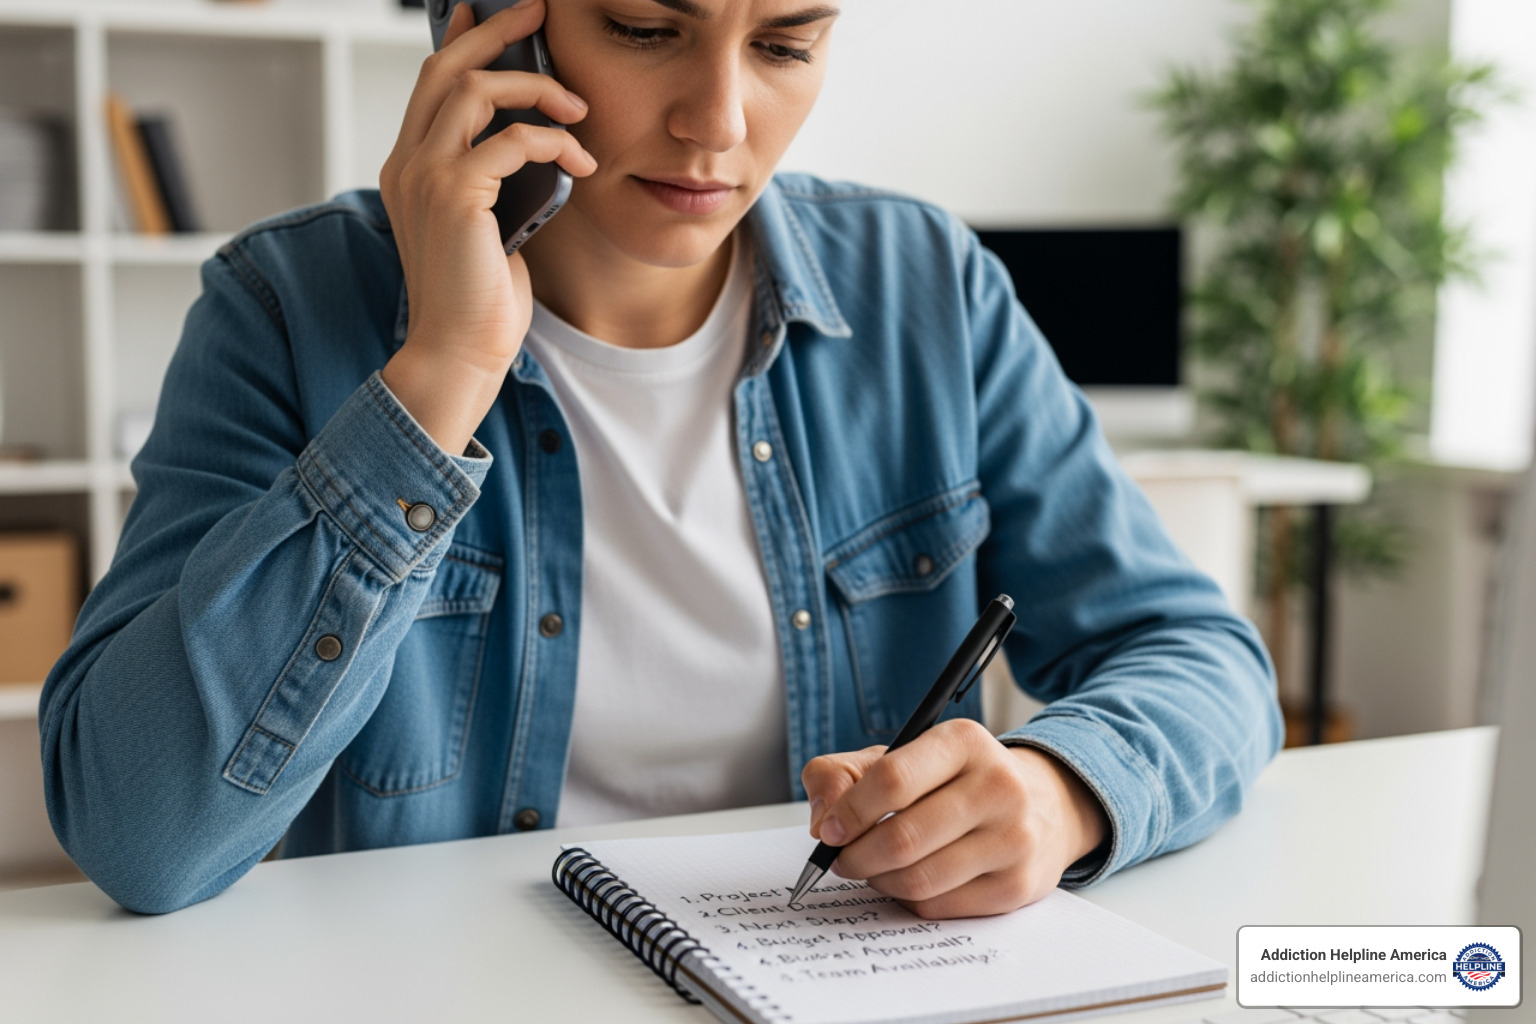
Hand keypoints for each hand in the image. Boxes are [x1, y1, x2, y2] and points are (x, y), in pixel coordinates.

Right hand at [379, 0, 596, 453]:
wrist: (458, 354)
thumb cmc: (479, 303)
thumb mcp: (487, 228)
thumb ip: (495, 184)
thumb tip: (533, 148)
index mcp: (409, 168)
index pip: (430, 82)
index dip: (461, 38)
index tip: (489, 10)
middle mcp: (408, 162)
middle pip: (447, 66)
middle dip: (497, 31)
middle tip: (542, 12)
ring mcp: (425, 176)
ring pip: (477, 89)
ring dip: (537, 87)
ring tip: (580, 108)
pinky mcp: (455, 195)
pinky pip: (513, 140)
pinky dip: (555, 142)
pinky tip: (582, 164)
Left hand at [800, 718, 1109, 918]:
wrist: (1041, 806)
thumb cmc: (956, 781)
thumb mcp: (902, 756)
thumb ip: (844, 773)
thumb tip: (823, 820)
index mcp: (964, 742)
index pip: (892, 779)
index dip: (849, 811)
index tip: (830, 830)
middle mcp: (998, 786)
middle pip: (902, 838)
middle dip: (856, 856)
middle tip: (842, 859)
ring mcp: (1013, 839)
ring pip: (918, 879)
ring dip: (879, 880)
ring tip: (872, 869)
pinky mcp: (1017, 885)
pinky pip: (939, 907)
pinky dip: (909, 900)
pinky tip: (907, 881)